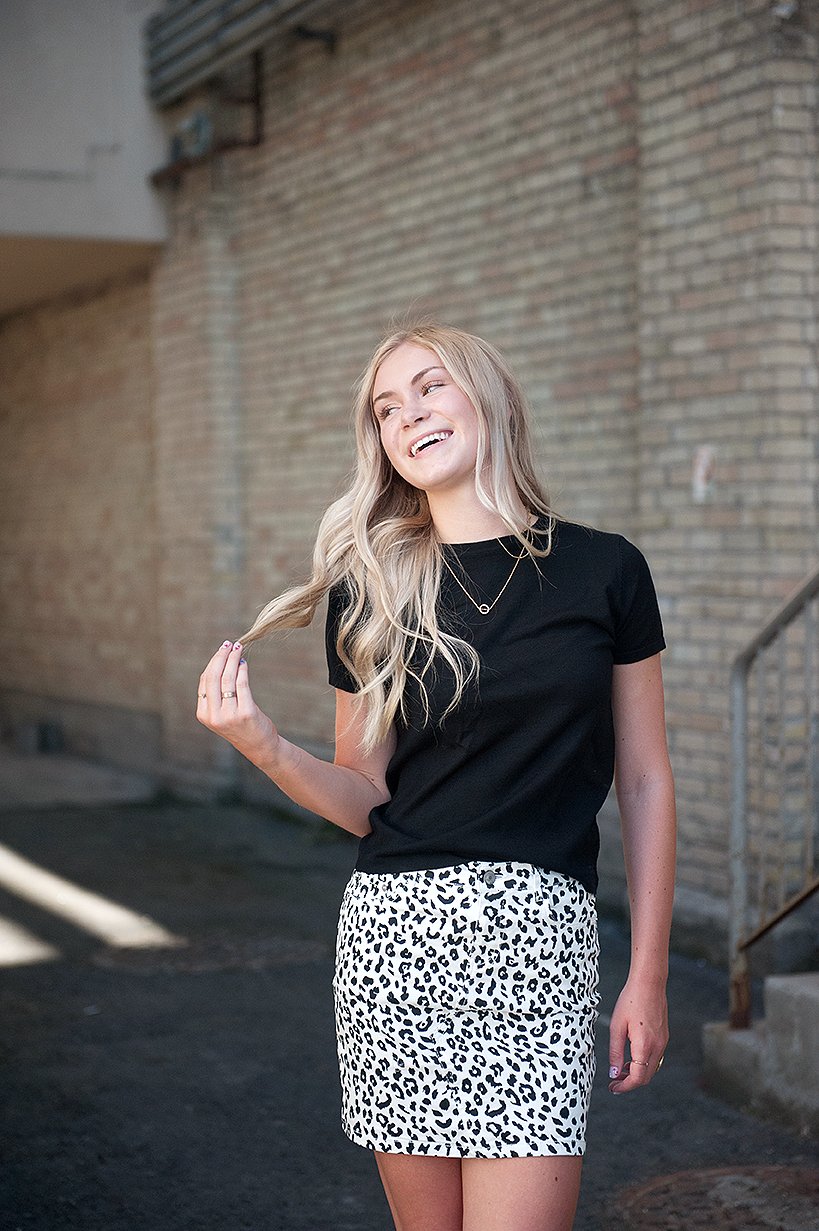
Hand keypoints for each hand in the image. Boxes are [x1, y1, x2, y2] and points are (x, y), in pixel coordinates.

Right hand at [196, 641, 278, 766]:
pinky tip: (244, 662)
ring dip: (232, 659)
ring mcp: (229, 715)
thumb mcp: (222, 713)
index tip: (221, 651)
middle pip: (213, 677)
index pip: (205, 681)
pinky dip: (242, 670)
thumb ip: (217, 693)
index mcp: (203, 714)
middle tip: (228, 644)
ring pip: (227, 678)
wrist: (259, 746)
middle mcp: (213, 715)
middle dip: (221, 657)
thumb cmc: (242, 726)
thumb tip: (223, 661)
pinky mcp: (245, 712)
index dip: (213, 663)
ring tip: (238, 648)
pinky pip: (242, 684)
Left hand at [607, 974, 668, 1093]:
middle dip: (630, 1082)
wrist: (649, 983)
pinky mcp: (664, 1037)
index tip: (613, 1088)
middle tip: (614, 1081)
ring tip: (620, 1070)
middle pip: (646, 1077)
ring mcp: (663, 1042)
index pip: (638, 1078)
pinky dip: (643, 1063)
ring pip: (651, 1068)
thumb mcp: (617, 1026)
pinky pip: (655, 1058)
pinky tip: (631, 1058)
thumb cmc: (630, 1000)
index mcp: (644, 1046)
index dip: (625, 1087)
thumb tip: (613, 1073)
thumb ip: (615, 1052)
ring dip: (637, 1073)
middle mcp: (658, 1047)